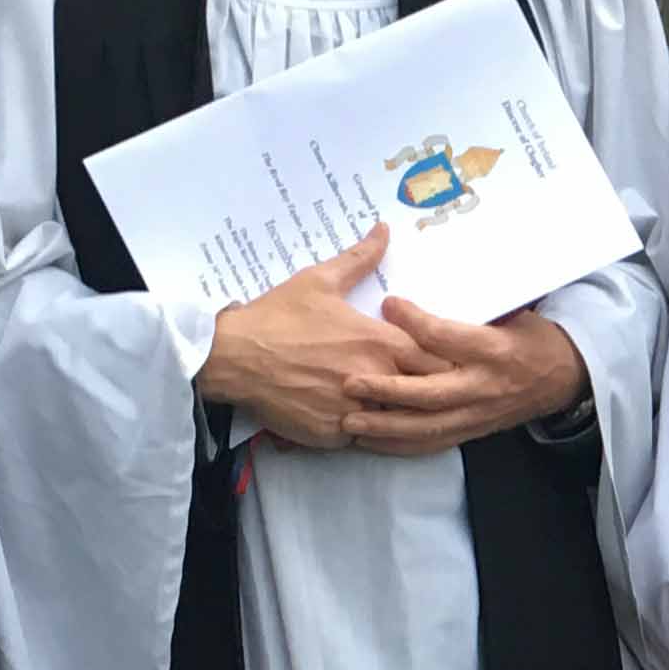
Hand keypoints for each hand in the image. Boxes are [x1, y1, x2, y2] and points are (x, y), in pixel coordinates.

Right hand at [194, 226, 434, 451]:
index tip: (431, 362)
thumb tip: (384, 230)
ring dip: (392, 414)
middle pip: (421, 395)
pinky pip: (360, 439)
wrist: (232, 356)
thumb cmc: (278, 316)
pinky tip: (352, 418)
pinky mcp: (332, 436)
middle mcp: (375, 379)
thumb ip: (360, 258)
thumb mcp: (320, 280)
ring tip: (387, 406)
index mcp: (381, 342)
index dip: (436, 363)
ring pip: (392, 421)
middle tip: (417, 388)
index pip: (434, 360)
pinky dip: (361, 431)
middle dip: (422, 392)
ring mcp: (354, 411)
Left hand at [344, 302, 588, 455]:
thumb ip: (470, 307)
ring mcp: (477, 413)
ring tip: (350, 423)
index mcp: (492, 349)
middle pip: (430, 393)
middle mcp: (483, 385)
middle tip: (350, 382)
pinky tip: (371, 442)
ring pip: (427, 426)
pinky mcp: (473, 431)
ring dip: (386, 428)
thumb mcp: (513, 312)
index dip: (414, 321)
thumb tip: (430, 281)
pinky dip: (400, 445)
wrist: (563, 378)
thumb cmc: (532, 338)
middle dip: (387, 391)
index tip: (388, 303)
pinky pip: (433, 443)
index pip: (446, 337)